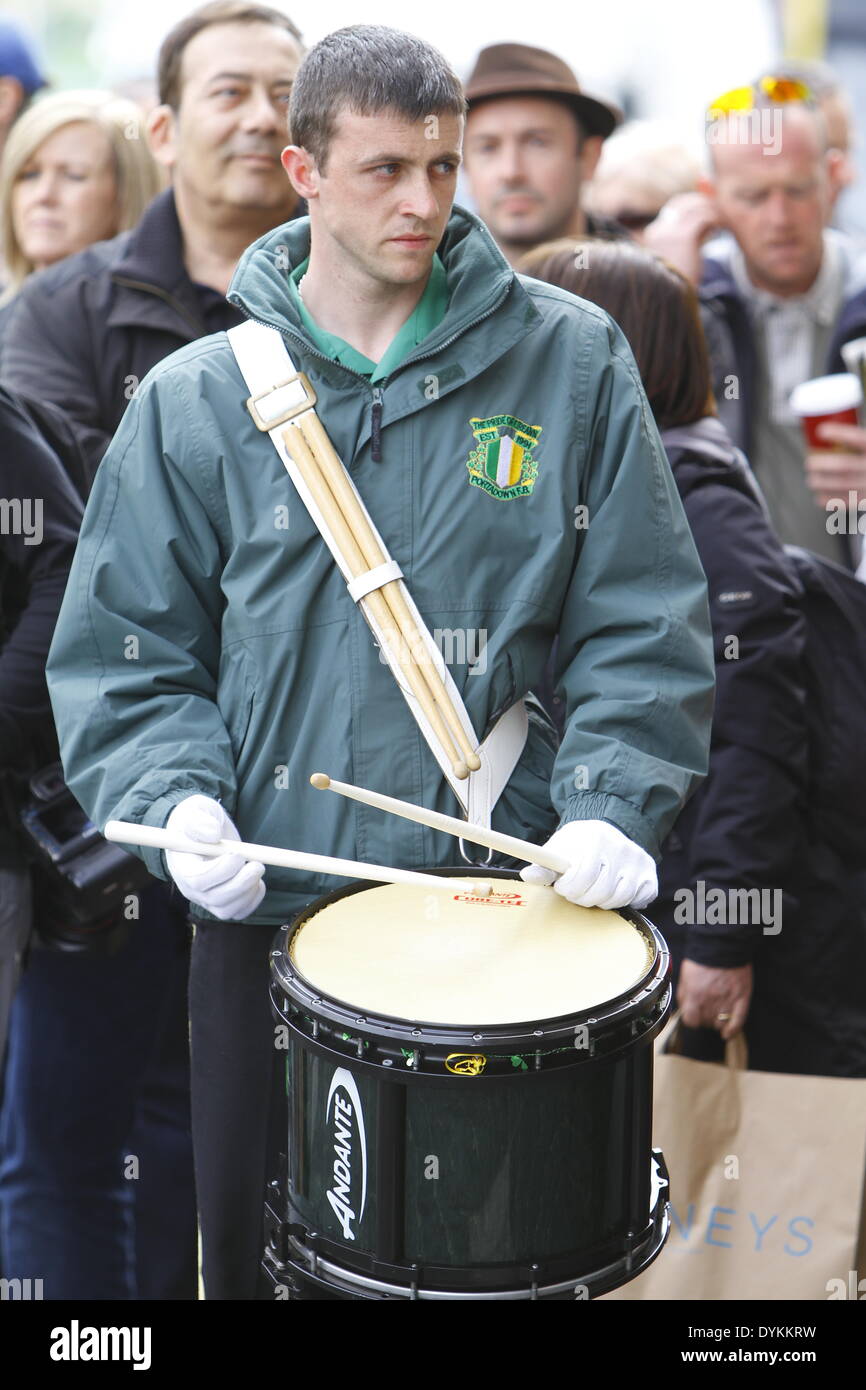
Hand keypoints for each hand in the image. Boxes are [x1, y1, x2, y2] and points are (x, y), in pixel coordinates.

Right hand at [164, 794, 264, 920]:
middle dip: (241, 884)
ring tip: (256, 867)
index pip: (197, 880)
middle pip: (215, 899)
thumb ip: (199, 820)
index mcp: (182, 865)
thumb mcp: (196, 809)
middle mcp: (191, 887)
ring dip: (248, 891)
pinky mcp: (222, 902)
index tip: (238, 854)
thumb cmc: (198, 818)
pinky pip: (238, 912)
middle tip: (258, 865)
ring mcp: (206, 898)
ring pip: (228, 909)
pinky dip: (253, 900)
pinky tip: (257, 882)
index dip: (220, 872)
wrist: (205, 831)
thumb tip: (212, 834)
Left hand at [520, 820, 656, 908]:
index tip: (563, 886)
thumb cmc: (577, 846)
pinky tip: (614, 890)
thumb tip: (528, 875)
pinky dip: (624, 902)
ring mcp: (638, 861)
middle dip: (582, 897)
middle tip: (577, 891)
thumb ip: (544, 865)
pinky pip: (636, 900)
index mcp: (595, 838)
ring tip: (594, 890)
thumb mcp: (558, 850)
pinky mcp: (650, 875)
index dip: (569, 888)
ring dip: (601, 901)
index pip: (582, 876)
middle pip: (600, 891)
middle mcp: (621, 847)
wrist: (607, 833)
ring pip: (618, 898)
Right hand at [643, 192, 723, 284]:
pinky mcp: (685, 235)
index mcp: (653, 235)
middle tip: (718, 212)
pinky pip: (705, 217)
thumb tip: (703, 232)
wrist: (669, 300)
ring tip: (723, 220)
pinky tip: (724, 226)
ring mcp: (671, 230)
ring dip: (711, 211)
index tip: (706, 214)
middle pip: (683, 203)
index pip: (673, 209)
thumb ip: (687, 243)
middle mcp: (660, 229)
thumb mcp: (678, 261)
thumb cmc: (674, 287)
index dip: (691, 207)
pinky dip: (716, 219)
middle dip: (702, 203)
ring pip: (696, 208)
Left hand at [677, 958, 752, 1039]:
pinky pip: (737, 1021)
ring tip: (716, 1013)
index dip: (692, 1019)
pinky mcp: (741, 998)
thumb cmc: (702, 958)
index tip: (693, 1016)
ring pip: (720, 1024)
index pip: (691, 1021)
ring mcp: (727, 1000)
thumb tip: (684, 1010)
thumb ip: (683, 995)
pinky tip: (727, 1033)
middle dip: (704, 1018)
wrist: (723, 944)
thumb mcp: (685, 975)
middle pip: (705, 1023)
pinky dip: (732, 1030)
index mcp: (694, 994)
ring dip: (717, 1022)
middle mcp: (710, 1000)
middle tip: (706, 1009)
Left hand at [804, 421, 865, 507]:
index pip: (858, 438)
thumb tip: (830, 427)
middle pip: (846, 466)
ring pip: (844, 484)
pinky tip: (820, 497)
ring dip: (823, 483)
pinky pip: (849, 501)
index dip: (839, 433)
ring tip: (812, 480)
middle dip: (823, 464)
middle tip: (810, 462)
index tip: (821, 430)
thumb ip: (861, 439)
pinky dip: (832, 500)